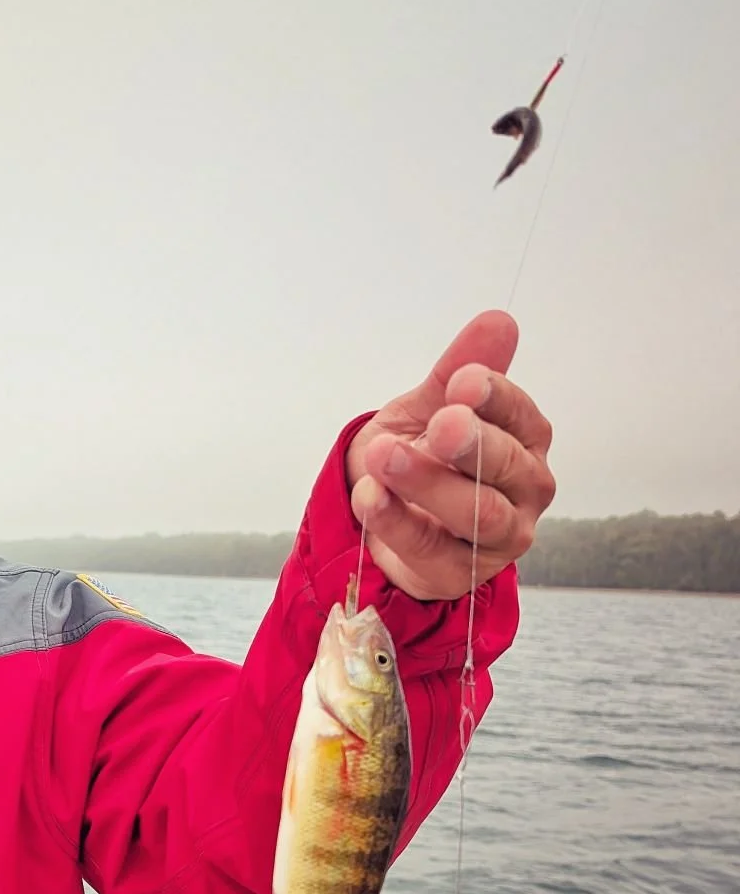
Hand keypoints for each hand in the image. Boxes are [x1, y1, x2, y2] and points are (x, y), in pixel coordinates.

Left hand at [345, 310, 554, 600]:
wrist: (378, 513)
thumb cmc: (418, 454)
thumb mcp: (427, 407)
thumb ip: (457, 371)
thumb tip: (498, 321)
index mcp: (524, 438)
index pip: (520, 415)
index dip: (495, 396)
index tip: (462, 381)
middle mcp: (524, 488)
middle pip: (507, 466)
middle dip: (473, 442)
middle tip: (440, 423)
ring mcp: (498, 536)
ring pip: (477, 513)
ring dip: (428, 482)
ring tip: (385, 456)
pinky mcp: (459, 573)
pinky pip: (429, 548)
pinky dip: (396, 520)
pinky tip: (369, 494)